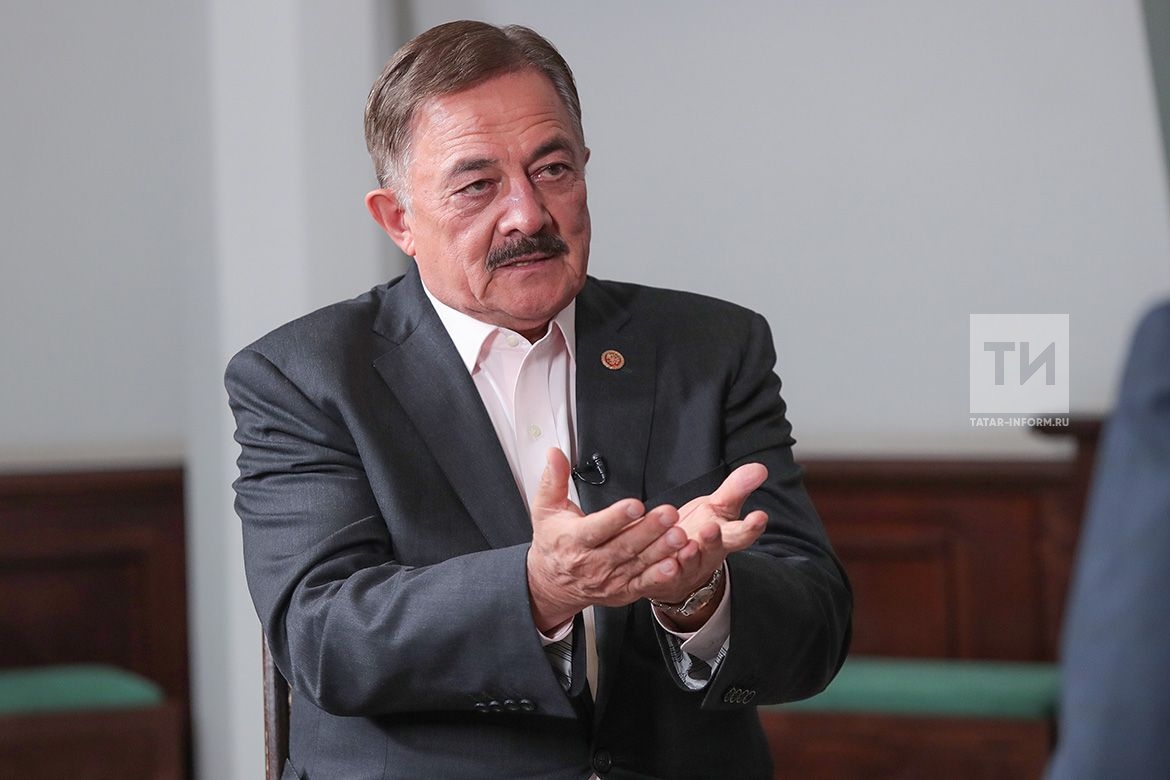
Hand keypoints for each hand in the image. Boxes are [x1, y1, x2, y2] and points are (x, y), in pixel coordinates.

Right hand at [526, 449, 693, 631]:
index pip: (596, 528)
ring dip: (660, 550)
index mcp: (573, 540)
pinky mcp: (621, 590)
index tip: (635, 505)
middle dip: (649, 530)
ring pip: (637, 563)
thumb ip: (553, 479)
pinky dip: (659, 576)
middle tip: (669, 514)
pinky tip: (674, 564)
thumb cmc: (553, 542)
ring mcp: (608, 579)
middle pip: (623, 546)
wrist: (552, 582)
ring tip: (679, 535)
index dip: (617, 517)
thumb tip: (554, 453)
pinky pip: (643, 583)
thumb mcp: (546, 508)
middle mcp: (591, 562)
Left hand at [651, 464, 769, 619]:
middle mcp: (708, 554)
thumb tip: (761, 468)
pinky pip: (664, 575)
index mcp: (725, 537)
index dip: (751, 527)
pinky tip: (664, 563)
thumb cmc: (700, 530)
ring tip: (688, 545)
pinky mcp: (665, 578)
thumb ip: (737, 489)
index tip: (759, 517)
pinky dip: (664, 571)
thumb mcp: (719, 508)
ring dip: (689, 555)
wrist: (679, 567)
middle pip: (714, 549)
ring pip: (689, 562)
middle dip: (713, 539)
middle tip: (711, 528)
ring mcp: (687, 569)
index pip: (742, 533)